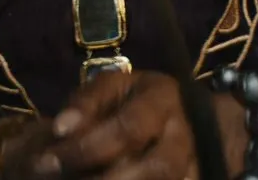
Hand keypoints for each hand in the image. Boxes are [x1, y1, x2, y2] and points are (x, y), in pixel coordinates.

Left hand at [14, 70, 243, 179]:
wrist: (211, 124)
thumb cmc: (147, 101)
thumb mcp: (118, 87)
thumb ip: (88, 103)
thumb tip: (60, 128)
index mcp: (163, 101)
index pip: (127, 129)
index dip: (86, 148)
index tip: (46, 161)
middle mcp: (185, 136)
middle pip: (153, 170)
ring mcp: (196, 166)